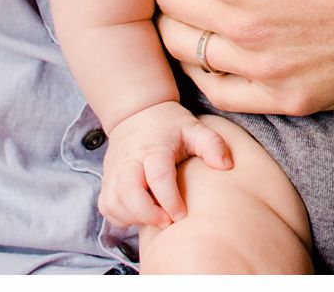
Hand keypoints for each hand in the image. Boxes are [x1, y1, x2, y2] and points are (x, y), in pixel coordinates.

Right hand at [97, 101, 231, 229]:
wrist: (136, 112)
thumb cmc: (169, 125)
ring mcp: (115, 171)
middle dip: (146, 213)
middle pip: (128, 192)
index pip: (157, 175)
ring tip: (155, 217)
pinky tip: (139, 214)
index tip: (181, 215)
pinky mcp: (108, 181)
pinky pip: (107, 206)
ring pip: (114, 202)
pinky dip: (120, 216)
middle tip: (167, 222)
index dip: (169, 199)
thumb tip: (226, 166)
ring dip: (133, 216)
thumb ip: (212, 144)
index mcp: (154, 148)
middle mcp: (130, 161)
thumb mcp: (194, 127)